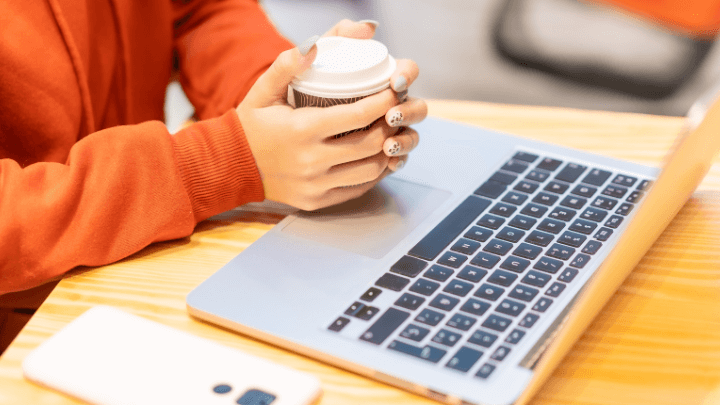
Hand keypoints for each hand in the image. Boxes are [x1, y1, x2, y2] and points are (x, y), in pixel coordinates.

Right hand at [237, 20, 425, 210]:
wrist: (230, 166)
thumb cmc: (252, 125)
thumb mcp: (264, 91)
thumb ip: (287, 65)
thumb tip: (314, 45)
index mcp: (302, 129)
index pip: (358, 115)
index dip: (383, 103)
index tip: (393, 92)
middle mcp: (311, 161)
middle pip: (371, 145)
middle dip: (391, 127)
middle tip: (396, 114)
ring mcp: (315, 185)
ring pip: (370, 170)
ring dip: (387, 152)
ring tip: (390, 135)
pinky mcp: (317, 201)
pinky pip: (358, 189)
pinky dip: (374, 174)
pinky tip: (377, 158)